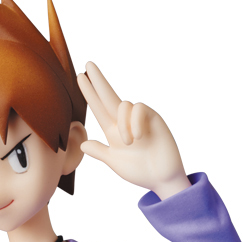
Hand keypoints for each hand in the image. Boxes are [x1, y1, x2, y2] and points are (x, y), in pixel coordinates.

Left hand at [77, 62, 190, 199]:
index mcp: (113, 131)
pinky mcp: (153, 117)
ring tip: (129, 143)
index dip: (90, 93)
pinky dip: (134, 123)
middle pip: (108, 96)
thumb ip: (100, 152)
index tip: (80, 77)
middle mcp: (125, 121)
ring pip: (123, 105)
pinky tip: (138, 137)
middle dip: (98, 80)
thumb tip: (82, 145)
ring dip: (122, 125)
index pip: (99, 108)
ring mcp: (139, 118)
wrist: (161, 178)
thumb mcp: (115, 162)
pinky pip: (139, 109)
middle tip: (87, 63)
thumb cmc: (140, 171)